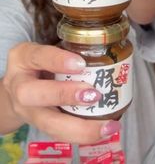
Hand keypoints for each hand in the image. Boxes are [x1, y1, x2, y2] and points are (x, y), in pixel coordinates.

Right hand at [3, 42, 119, 142]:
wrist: (16, 88)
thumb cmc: (39, 63)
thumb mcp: (47, 49)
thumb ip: (68, 49)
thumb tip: (104, 51)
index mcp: (23, 58)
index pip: (38, 56)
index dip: (58, 61)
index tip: (81, 64)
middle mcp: (19, 86)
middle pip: (33, 95)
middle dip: (64, 96)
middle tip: (94, 95)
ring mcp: (26, 110)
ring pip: (48, 124)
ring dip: (80, 127)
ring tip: (107, 126)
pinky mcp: (39, 126)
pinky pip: (58, 134)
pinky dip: (82, 135)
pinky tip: (104, 131)